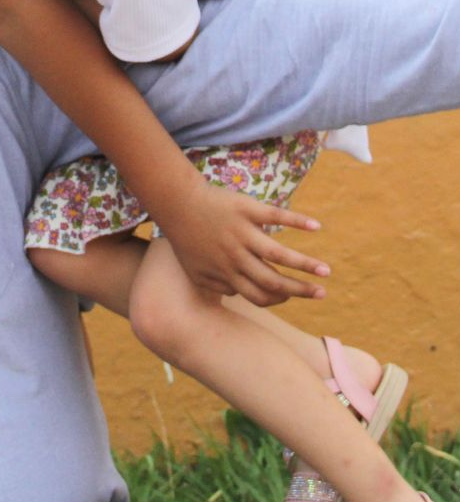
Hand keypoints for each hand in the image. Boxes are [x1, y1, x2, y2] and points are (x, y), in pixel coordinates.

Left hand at [156, 178, 328, 306]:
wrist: (175, 201)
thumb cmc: (186, 236)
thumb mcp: (194, 269)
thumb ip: (215, 286)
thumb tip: (236, 295)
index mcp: (227, 272)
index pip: (259, 296)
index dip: (278, 300)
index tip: (293, 297)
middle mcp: (237, 256)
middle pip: (274, 281)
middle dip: (300, 290)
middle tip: (322, 294)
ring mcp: (242, 232)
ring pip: (279, 254)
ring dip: (305, 265)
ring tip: (326, 271)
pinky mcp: (246, 208)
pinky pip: (275, 215)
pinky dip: (297, 220)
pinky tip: (316, 226)